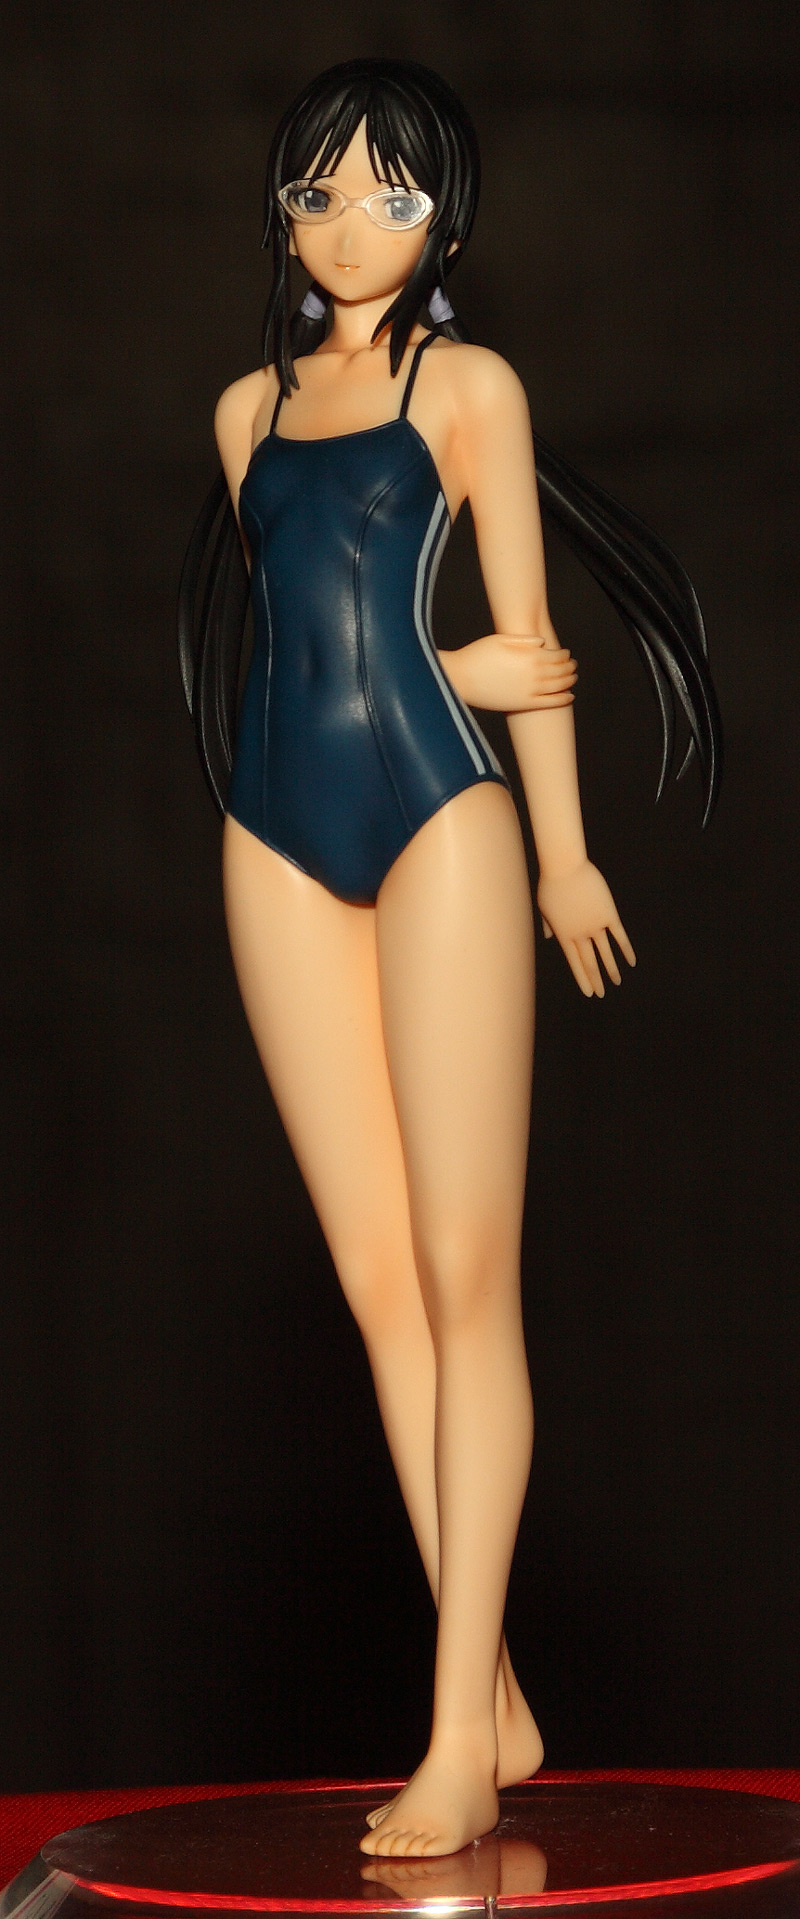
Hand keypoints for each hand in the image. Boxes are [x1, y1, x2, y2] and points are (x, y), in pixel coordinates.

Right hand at [441, 633, 576, 712]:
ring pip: (559, 686)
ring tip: (572, 678)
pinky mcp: (523, 704)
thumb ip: (524, 640)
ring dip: (569, 681)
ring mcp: (530, 691)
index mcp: (529, 656)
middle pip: (561, 671)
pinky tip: (569, 696)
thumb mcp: (500, 639)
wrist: (460, 678)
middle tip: (573, 665)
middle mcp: (533, 674)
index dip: (564, 655)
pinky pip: (550, 703)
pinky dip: (562, 699)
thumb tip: (543, 642)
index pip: (557, 656)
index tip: (566, 653)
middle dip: (569, 667)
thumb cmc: (477, 655)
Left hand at [537, 860, 635, 996]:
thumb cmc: (551, 883)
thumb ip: (549, 924)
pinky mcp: (608, 914)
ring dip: (612, 969)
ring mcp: (595, 925)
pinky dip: (626, 950)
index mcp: (563, 934)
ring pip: (606, 953)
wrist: (564, 866)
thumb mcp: (545, 906)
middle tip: (603, 994)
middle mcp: (580, 933)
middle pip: (590, 961)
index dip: (582, 978)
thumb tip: (548, 937)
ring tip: (617, 982)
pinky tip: (631, 962)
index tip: (589, 992)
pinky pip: (619, 936)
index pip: (575, 963)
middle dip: (596, 979)